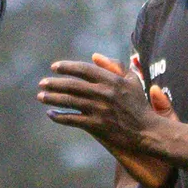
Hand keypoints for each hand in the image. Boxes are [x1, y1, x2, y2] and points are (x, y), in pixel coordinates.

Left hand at [35, 54, 175, 185]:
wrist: (147, 131)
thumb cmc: (139, 105)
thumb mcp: (132, 80)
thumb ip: (114, 66)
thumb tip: (95, 56)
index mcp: (111, 80)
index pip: (83, 69)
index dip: (67, 67)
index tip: (54, 67)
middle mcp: (104, 93)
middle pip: (72, 85)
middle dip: (54, 83)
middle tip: (42, 83)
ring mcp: (99, 110)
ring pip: (70, 101)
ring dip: (53, 98)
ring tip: (41, 96)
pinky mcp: (97, 125)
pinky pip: (73, 119)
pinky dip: (60, 116)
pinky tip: (51, 114)